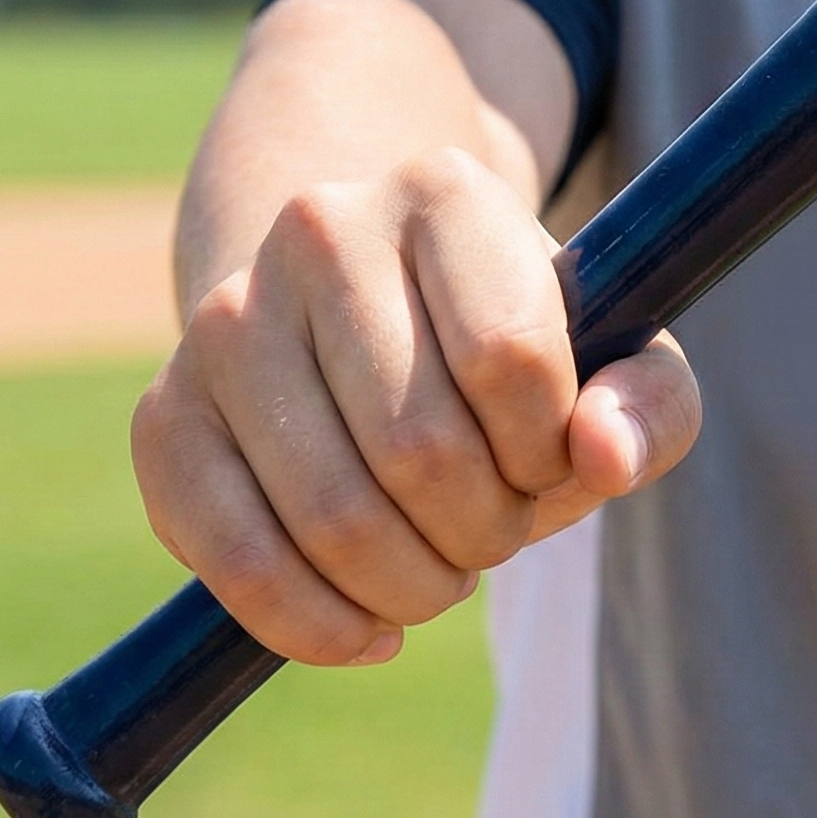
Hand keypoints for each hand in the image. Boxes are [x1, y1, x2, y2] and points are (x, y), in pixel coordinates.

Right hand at [132, 148, 700, 665]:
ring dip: (413, 586)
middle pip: (421, 448)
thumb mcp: (612, 349)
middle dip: (486, 530)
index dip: (548, 449)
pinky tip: (371, 626)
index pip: (511, 358)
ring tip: (445, 568)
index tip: (552, 456)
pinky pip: (233, 558)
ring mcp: (229, 317)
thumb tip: (602, 457)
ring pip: (331, 514)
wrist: (359, 297)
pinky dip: (316, 626)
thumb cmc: (508, 335)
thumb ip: (651, 402)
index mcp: (444, 191)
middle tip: (498, 528)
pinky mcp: (165, 410)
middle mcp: (321, 229)